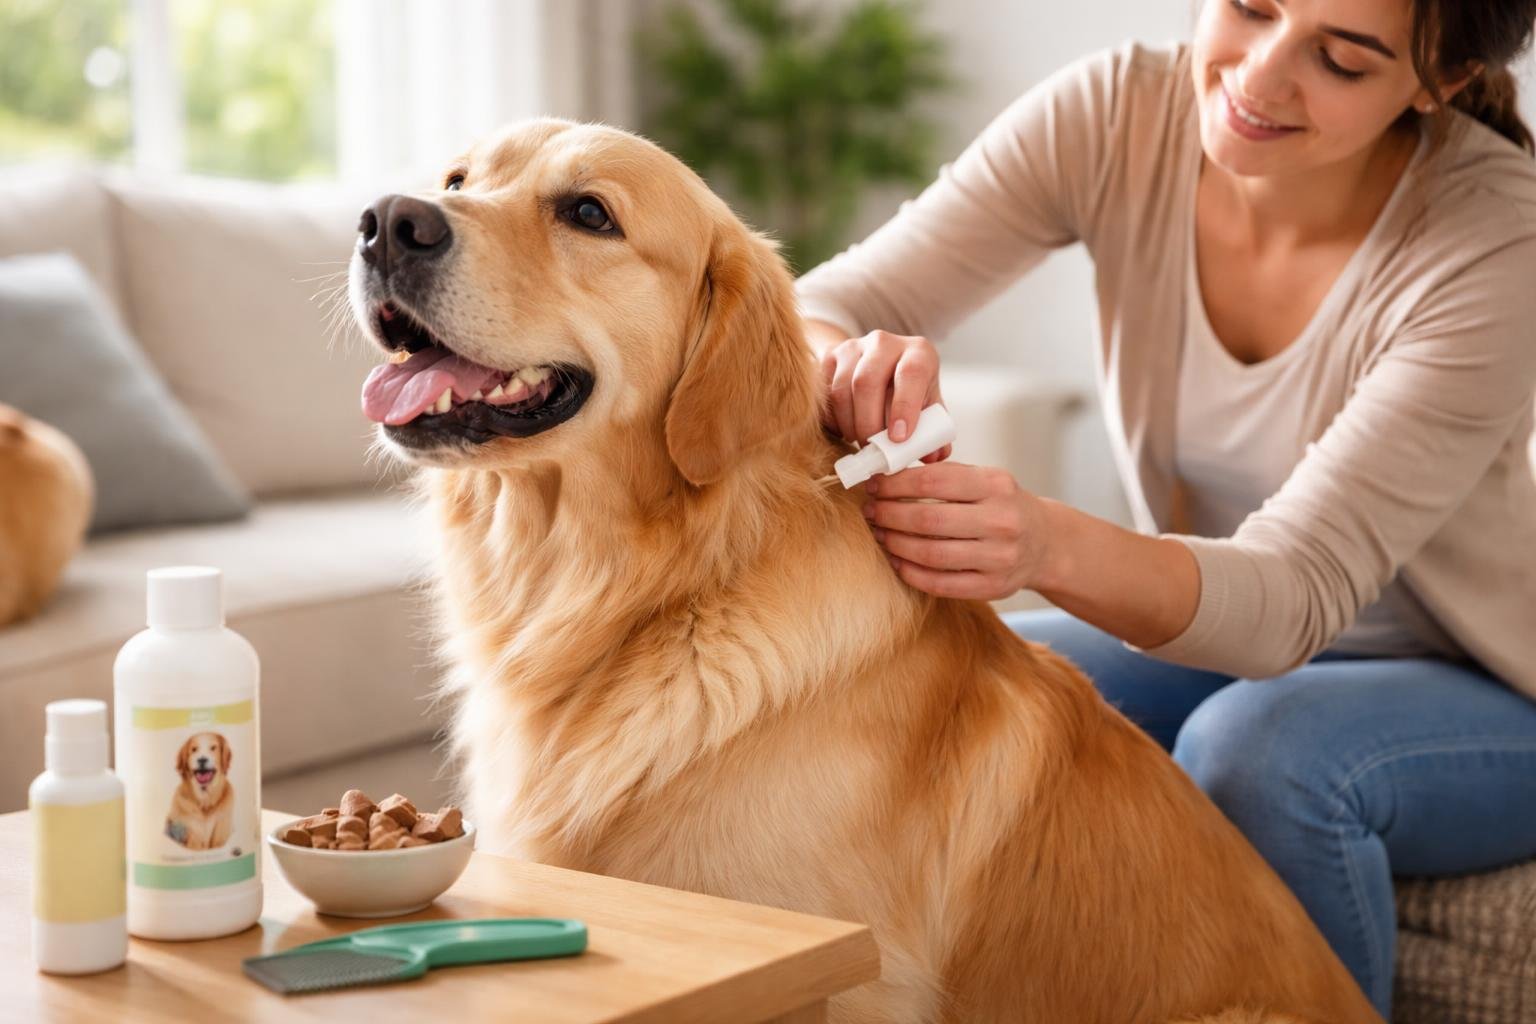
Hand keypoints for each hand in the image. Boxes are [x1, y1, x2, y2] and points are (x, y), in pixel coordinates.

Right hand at [816, 328, 951, 461]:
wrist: (882, 368)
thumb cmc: (910, 394)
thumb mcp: (928, 408)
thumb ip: (934, 434)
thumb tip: (933, 457)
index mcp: (918, 352)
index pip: (911, 373)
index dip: (904, 407)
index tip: (898, 439)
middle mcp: (884, 342)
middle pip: (867, 381)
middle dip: (868, 423)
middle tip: (873, 450)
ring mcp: (853, 346)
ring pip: (841, 390)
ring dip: (849, 424)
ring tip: (860, 441)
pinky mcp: (829, 356)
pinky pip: (823, 393)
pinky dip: (832, 419)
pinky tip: (845, 429)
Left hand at [861, 462, 1045, 600]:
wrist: (1045, 542)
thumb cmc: (1002, 505)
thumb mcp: (985, 480)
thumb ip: (944, 477)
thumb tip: (887, 476)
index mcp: (996, 485)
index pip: (933, 482)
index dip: (895, 484)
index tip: (874, 485)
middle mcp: (1001, 521)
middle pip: (928, 520)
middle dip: (889, 514)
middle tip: (870, 511)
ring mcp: (999, 557)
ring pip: (931, 554)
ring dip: (896, 544)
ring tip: (880, 534)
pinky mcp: (993, 587)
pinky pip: (940, 584)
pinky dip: (911, 572)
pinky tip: (897, 561)